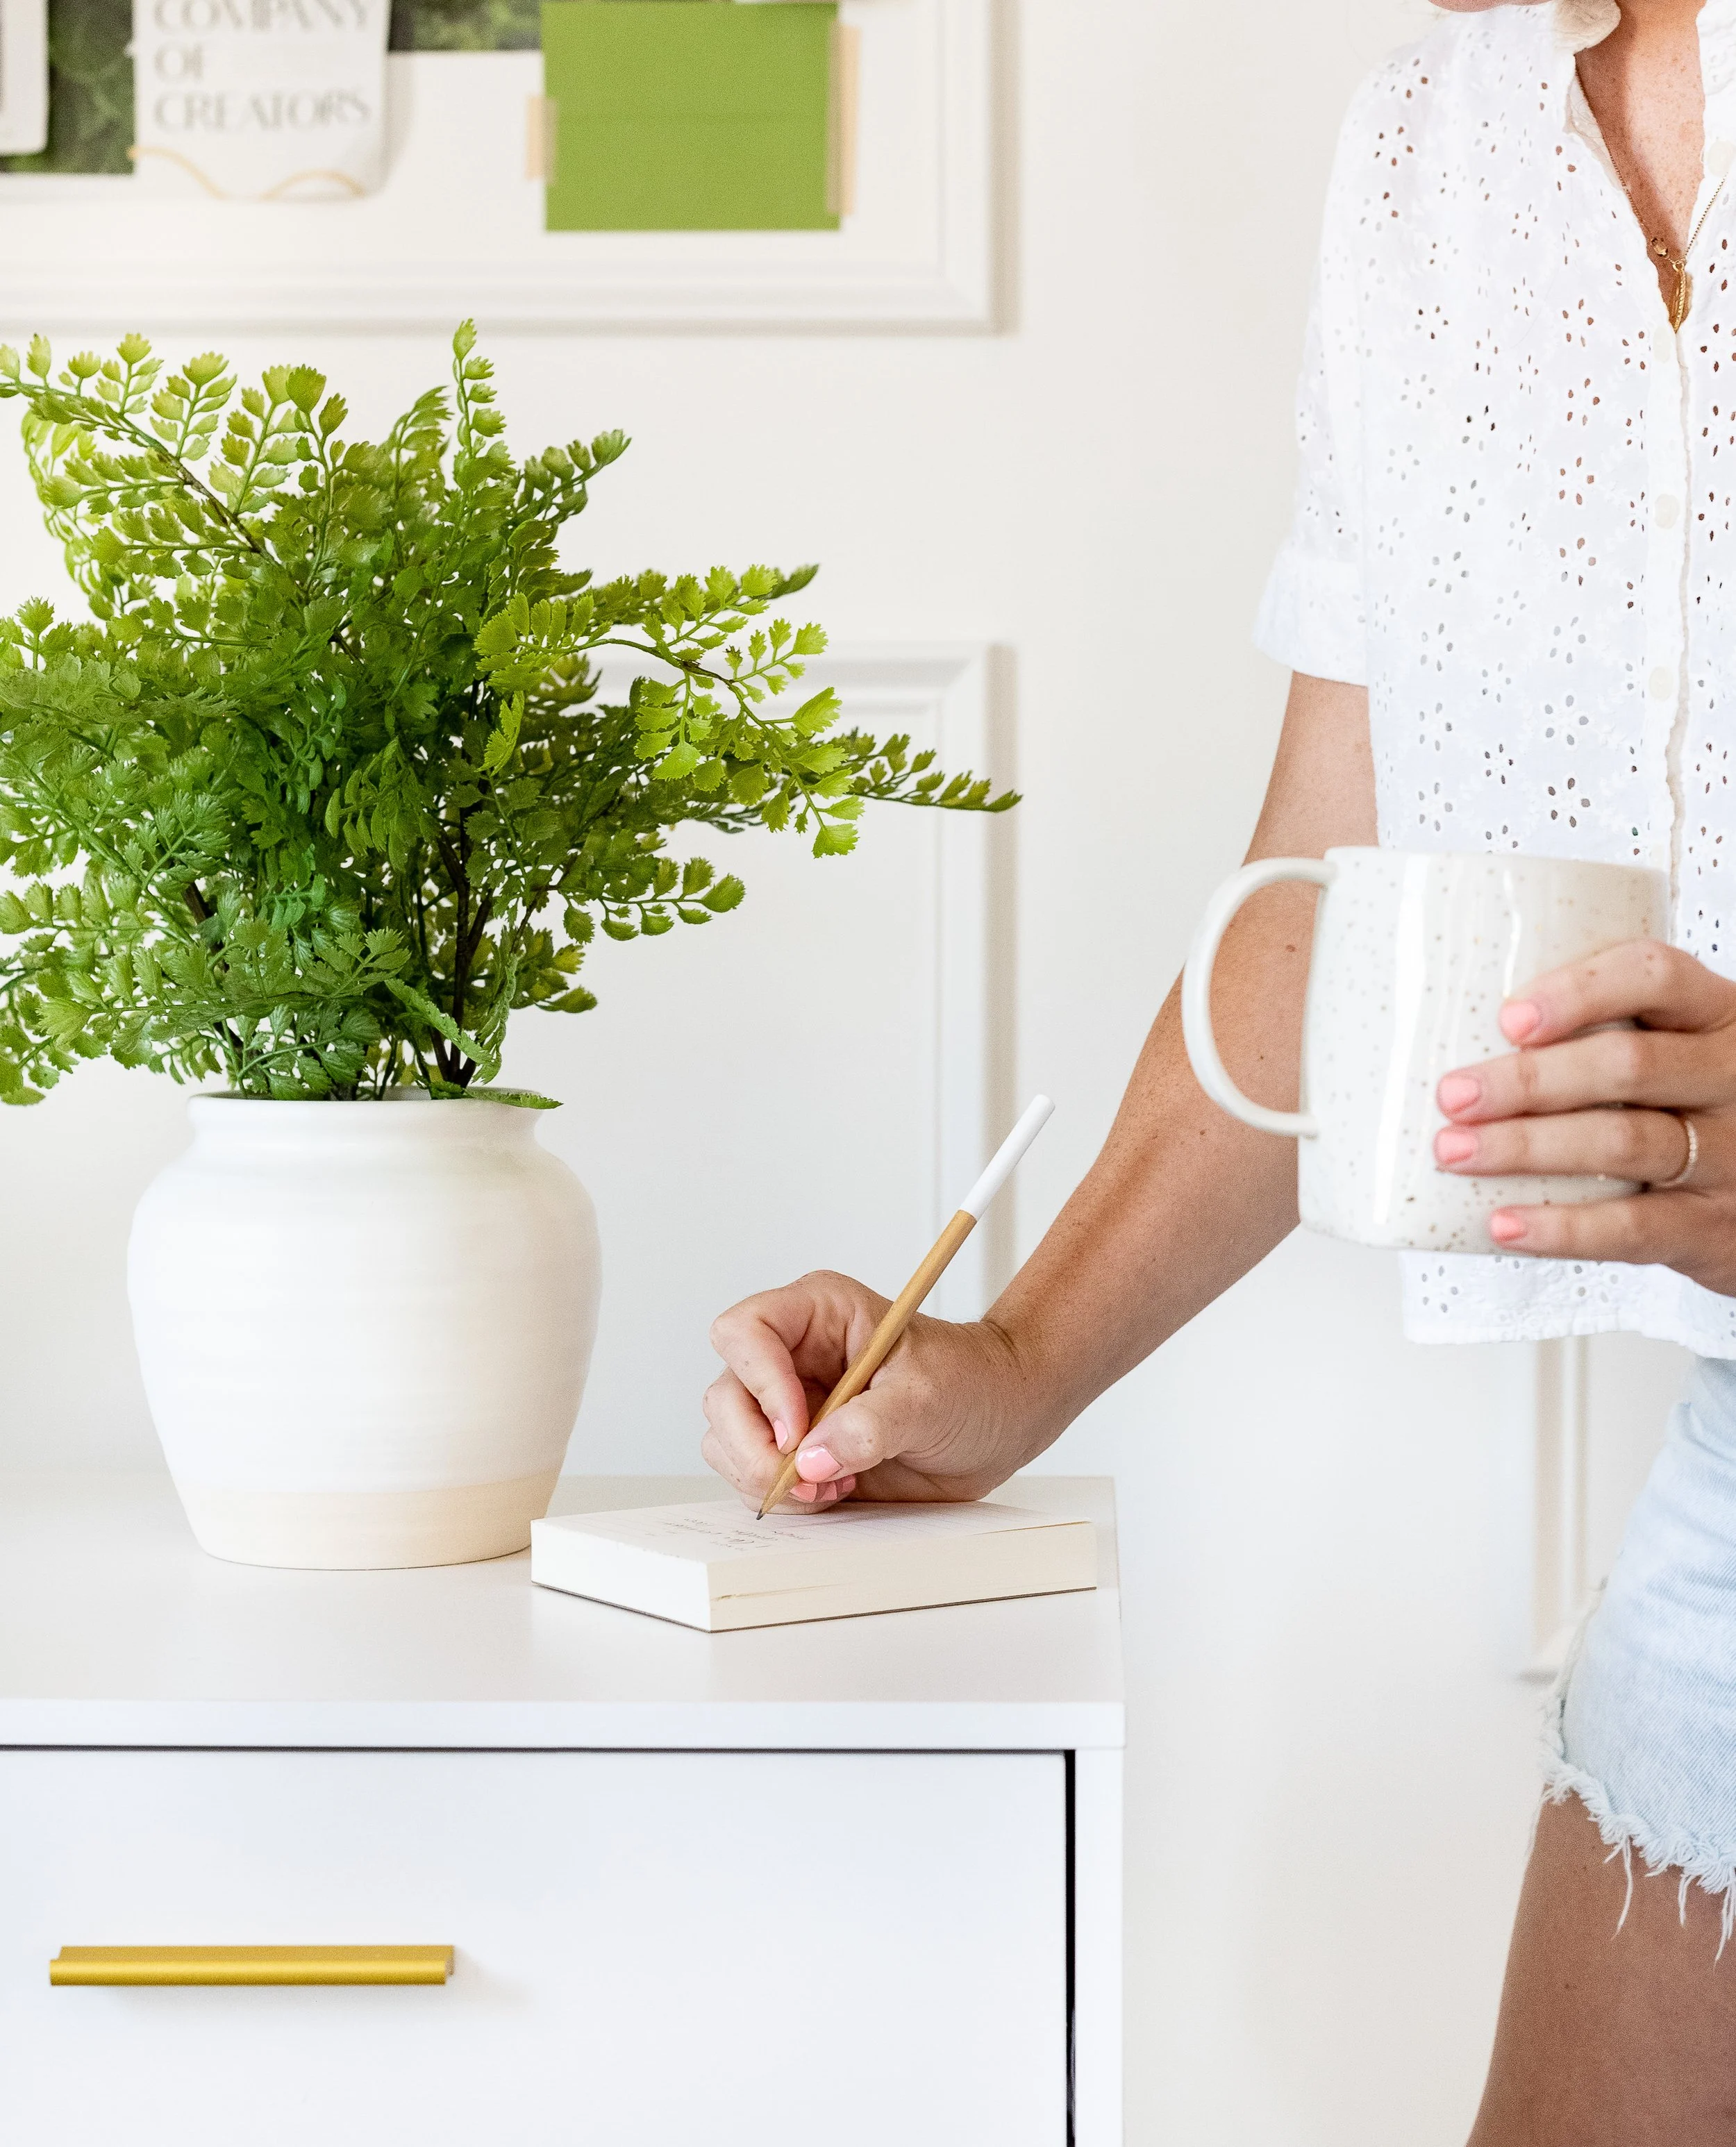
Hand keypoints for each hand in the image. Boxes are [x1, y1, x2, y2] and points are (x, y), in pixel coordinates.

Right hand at [702, 1271, 1036, 1509]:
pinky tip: (834, 1489)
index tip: (797, 1429)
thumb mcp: (928, 1397)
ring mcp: (788, 1405)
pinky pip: (752, 1476)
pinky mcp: (797, 1450)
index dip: (760, 1382)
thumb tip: (813, 1458)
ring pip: (727, 1441)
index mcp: (818, 1313)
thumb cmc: (972, 1382)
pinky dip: (783, 1495)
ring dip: (769, 1477)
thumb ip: (870, 1426)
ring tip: (833, 1483)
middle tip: (808, 1475)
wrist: (1000, 1420)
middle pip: (724, 1396)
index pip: (745, 1330)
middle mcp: (792, 1356)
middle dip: (755, 1447)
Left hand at [1432, 939, 1735, 1291]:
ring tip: (1456, 1151)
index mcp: (1716, 1017)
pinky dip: (1561, 1228)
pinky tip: (1504, 1222)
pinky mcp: (1711, 1227)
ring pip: (1623, 1142)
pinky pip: (1633, 1227)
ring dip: (1526, 1147)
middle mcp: (1732, 1078)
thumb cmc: (1694, 1111)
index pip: (1655, 976)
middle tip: (1453, 1096)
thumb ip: (1604, 1032)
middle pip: (1628, 1065)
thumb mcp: (1674, 1052)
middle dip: (1528, 1080)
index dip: (1579, 992)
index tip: (1508, 1019)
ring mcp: (1729, 1155)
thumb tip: (1460, 1025)